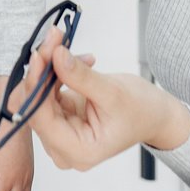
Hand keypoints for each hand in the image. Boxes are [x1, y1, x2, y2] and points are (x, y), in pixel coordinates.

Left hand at [25, 36, 189, 172]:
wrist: (154, 115)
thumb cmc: (141, 111)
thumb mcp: (113, 92)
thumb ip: (81, 76)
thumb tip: (56, 56)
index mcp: (77, 151)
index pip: (41, 118)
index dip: (35, 85)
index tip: (39, 55)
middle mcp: (63, 146)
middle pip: (36, 105)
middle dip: (43, 69)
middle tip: (55, 40)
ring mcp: (60, 132)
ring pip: (39, 94)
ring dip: (50, 66)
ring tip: (66, 44)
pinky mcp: (60, 117)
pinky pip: (47, 90)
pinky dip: (58, 71)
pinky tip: (77, 60)